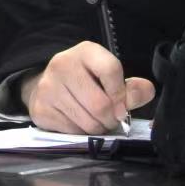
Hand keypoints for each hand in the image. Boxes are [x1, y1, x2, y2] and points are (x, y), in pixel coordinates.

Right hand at [18, 41, 155, 133]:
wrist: (50, 87)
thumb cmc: (87, 81)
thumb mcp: (111, 78)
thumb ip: (133, 88)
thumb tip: (144, 92)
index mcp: (85, 52)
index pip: (110, 70)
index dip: (122, 94)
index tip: (122, 106)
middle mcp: (62, 65)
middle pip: (100, 103)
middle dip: (111, 118)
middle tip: (111, 119)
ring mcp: (48, 87)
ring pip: (87, 121)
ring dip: (98, 128)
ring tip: (96, 122)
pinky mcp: (40, 108)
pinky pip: (72, 131)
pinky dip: (81, 133)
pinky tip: (79, 123)